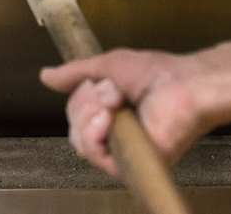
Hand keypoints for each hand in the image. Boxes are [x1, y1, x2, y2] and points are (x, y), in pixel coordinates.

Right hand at [40, 48, 230, 176]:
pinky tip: (108, 119)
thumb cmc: (158, 74)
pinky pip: (95, 155)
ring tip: (114, 103)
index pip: (75, 115)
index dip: (80, 97)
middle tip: (111, 93)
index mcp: (110, 115)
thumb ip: (76, 73)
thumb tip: (46, 76)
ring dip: (91, 115)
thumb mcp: (108, 66)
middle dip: (85, 104)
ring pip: (81, 142)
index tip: (99, 83)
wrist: (184, 85)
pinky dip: (95, 134)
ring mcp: (121, 152)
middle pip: (74, 129)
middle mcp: (114, 136)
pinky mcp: (128, 164)